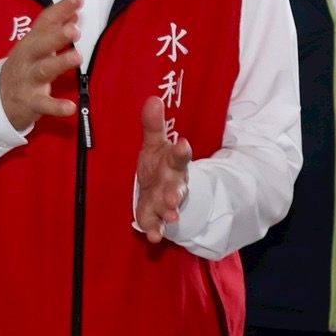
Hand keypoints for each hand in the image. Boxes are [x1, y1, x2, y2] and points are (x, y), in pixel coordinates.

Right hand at [0, 0, 83, 131]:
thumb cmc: (22, 67)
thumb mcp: (35, 45)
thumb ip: (55, 28)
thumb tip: (75, 11)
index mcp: (31, 42)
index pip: (45, 21)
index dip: (61, 8)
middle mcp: (29, 58)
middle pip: (41, 44)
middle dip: (57, 36)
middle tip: (74, 29)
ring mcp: (29, 80)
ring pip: (44, 70)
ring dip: (60, 63)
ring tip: (77, 57)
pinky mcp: (31, 102)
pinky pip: (44, 104)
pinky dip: (56, 106)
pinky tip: (70, 107)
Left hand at [133, 96, 189, 240]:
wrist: (162, 189)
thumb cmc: (158, 163)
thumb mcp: (154, 143)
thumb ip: (153, 125)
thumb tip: (152, 99)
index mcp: (173, 162)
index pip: (179, 155)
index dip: (180, 151)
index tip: (182, 144)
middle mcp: (172, 183)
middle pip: (176, 187)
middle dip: (176, 192)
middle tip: (174, 197)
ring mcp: (165, 201)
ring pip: (169, 207)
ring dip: (169, 211)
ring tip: (170, 215)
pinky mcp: (154, 215)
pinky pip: (155, 223)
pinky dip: (155, 230)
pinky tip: (153, 237)